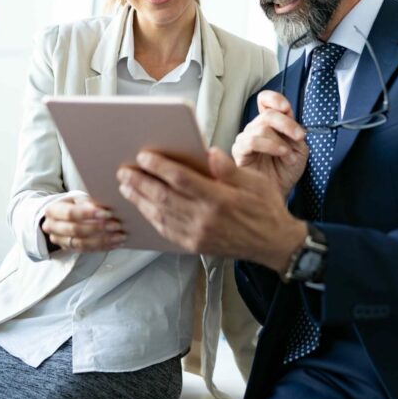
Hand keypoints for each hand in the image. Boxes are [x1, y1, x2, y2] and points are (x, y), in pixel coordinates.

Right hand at [41, 195, 126, 251]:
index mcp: (53, 210)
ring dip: (103, 240)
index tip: (108, 213)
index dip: (89, 214)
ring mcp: (60, 241)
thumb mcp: (77, 198)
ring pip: (81, 244)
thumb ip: (88, 202)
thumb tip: (105, 207)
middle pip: (75, 230)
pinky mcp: (69, 249)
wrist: (62, 216)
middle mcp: (52, 227)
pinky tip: (116, 243)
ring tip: (120, 236)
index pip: (70, 213)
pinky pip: (87, 251)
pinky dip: (103, 247)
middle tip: (117, 225)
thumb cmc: (73, 204)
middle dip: (98, 228)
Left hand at [116, 147, 306, 271]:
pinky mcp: (195, 246)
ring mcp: (198, 235)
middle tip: (124, 170)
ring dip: (140, 199)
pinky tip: (143, 207)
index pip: (180, 179)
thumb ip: (228, 168)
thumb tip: (207, 153)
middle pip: (163, 197)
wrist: (274, 244)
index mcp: (220, 199)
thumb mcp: (254, 181)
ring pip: (160, 215)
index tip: (144, 155)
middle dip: (140, 182)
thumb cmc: (265, 208)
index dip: (159, 166)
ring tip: (126, 186)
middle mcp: (205, 219)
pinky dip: (151, 217)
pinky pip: (166, 231)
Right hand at [231, 90, 307, 198]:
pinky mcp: (239, 151)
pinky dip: (270, 145)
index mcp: (271, 124)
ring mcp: (246, 139)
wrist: (280, 192)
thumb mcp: (299, 148)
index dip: (274, 99)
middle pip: (268, 114)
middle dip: (287, 123)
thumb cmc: (287, 171)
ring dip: (280, 141)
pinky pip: (251, 141)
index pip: (265, 100)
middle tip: (299, 136)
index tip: (286, 108)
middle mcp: (256, 128)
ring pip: (261, 128)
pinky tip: (280, 153)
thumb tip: (288, 116)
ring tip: (288, 155)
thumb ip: (294, 130)